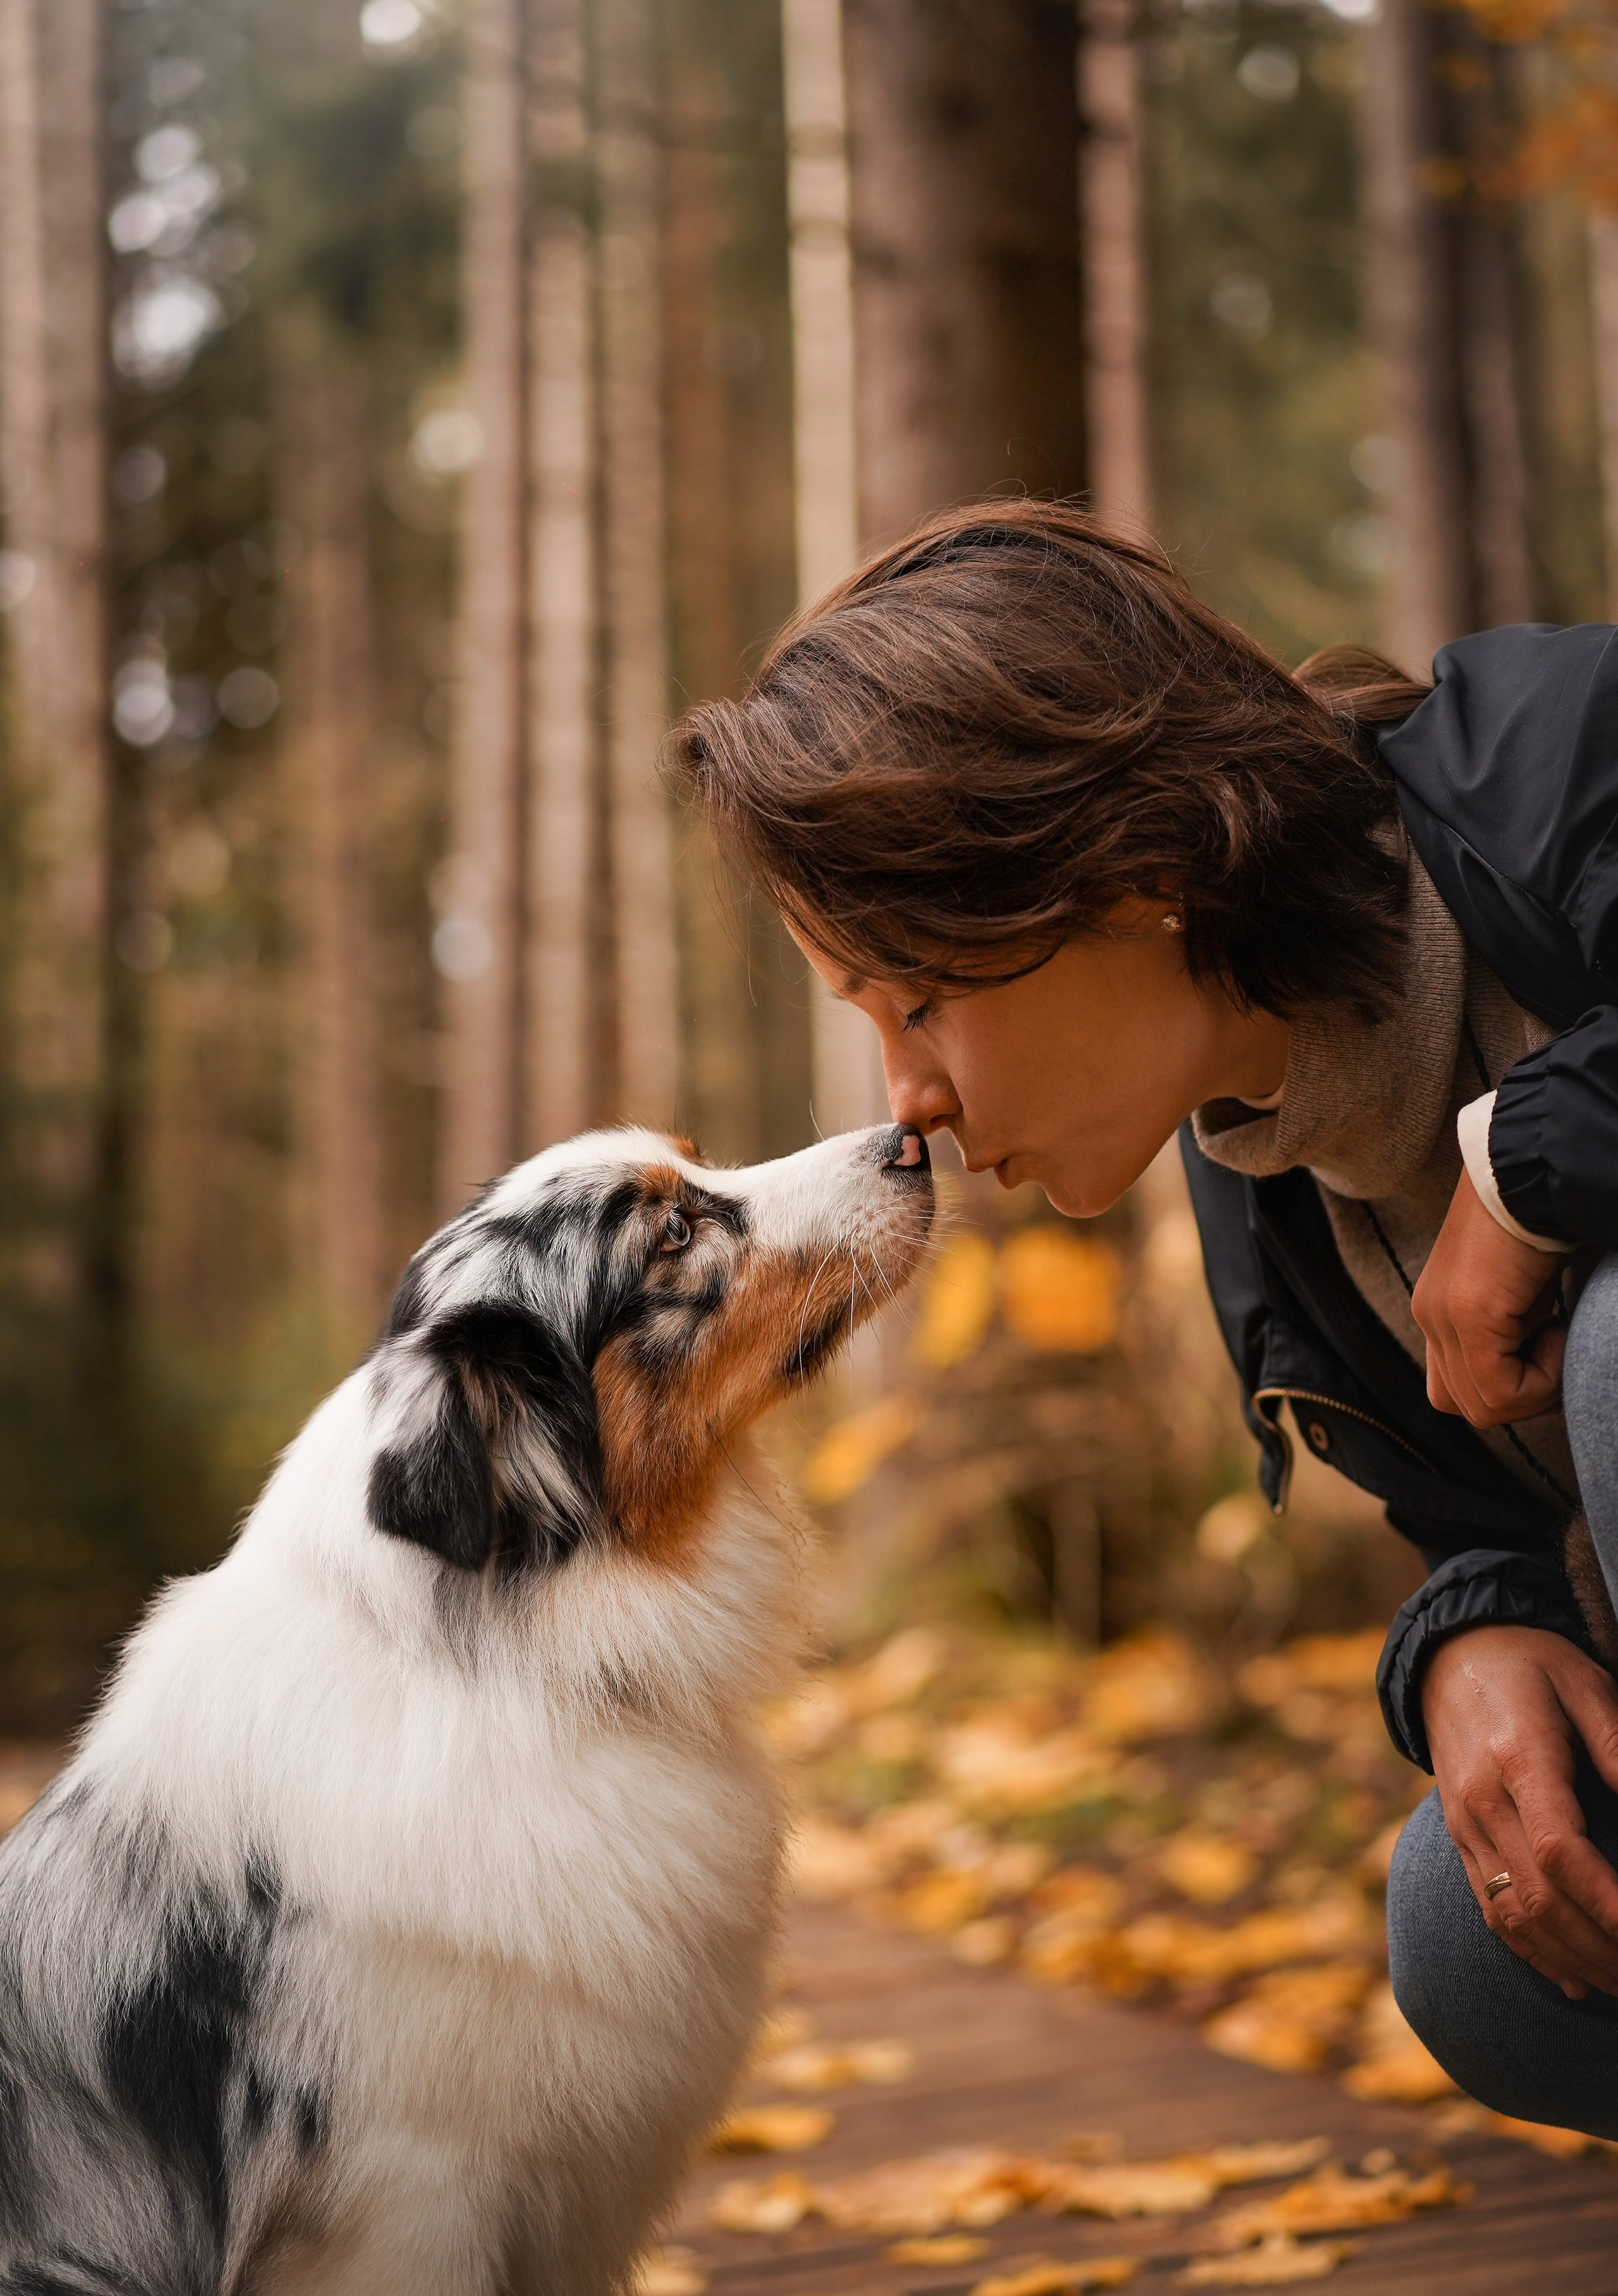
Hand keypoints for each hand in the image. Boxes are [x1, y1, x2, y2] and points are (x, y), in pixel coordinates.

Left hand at [1412, 1168, 1568, 1425]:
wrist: (1536, 1168)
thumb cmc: (1543, 1220)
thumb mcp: (1521, 1289)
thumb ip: (1514, 1328)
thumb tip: (1537, 1366)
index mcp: (1439, 1309)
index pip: (1457, 1389)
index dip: (1511, 1387)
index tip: (1549, 1341)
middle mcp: (1431, 1316)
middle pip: (1466, 1404)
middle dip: (1522, 1395)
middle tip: (1557, 1348)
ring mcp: (1442, 1317)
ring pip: (1486, 1407)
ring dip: (1536, 1387)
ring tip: (1559, 1331)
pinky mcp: (1469, 1314)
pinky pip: (1502, 1390)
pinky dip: (1542, 1378)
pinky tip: (1559, 1324)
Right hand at [1423, 1625, 1617, 1997]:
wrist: (1449, 1656)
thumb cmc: (1533, 1666)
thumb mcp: (1585, 1684)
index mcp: (1517, 1759)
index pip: (1561, 1851)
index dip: (1607, 1904)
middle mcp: (1482, 1801)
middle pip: (1539, 1897)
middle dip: (1601, 1948)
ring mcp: (1465, 1824)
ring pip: (1513, 1915)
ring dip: (1571, 1960)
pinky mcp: (1459, 1837)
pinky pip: (1490, 1909)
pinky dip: (1531, 1952)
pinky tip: (1571, 1980)